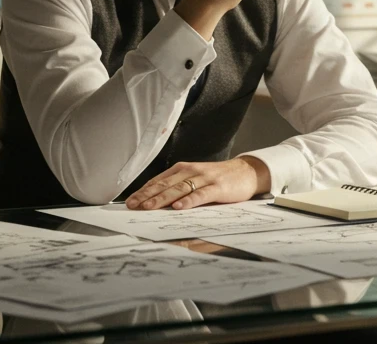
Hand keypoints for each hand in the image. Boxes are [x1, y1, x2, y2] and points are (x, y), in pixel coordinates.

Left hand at [125, 156, 271, 210]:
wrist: (246, 172)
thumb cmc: (218, 178)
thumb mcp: (196, 179)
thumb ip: (178, 187)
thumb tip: (156, 201)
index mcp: (183, 169)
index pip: (159, 181)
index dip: (143, 191)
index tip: (130, 202)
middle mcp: (191, 171)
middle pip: (165, 185)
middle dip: (147, 196)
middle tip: (132, 205)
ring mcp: (205, 179)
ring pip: (179, 189)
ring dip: (162, 198)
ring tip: (148, 207)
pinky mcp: (218, 187)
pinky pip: (201, 195)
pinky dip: (189, 201)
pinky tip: (178, 207)